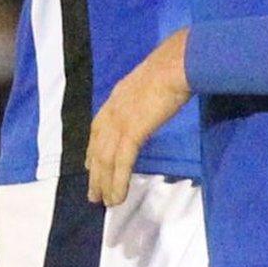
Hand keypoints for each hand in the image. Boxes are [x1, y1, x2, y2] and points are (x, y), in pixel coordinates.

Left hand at [86, 30, 191, 205]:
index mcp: (118, 96)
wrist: (177, 63)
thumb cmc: (173, 66)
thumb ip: (147, 92)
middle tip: (94, 194)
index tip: (90, 165)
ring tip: (105, 202)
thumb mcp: (152, 78)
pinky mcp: (132, 132)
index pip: (99, 127)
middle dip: (95, 173)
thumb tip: (155, 98)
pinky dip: (118, 183)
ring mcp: (120, 121)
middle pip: (98, 148)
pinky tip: (117, 197)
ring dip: (104, 184)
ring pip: (106, 160)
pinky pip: (121, 164)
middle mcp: (113, 110)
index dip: (93, 148)